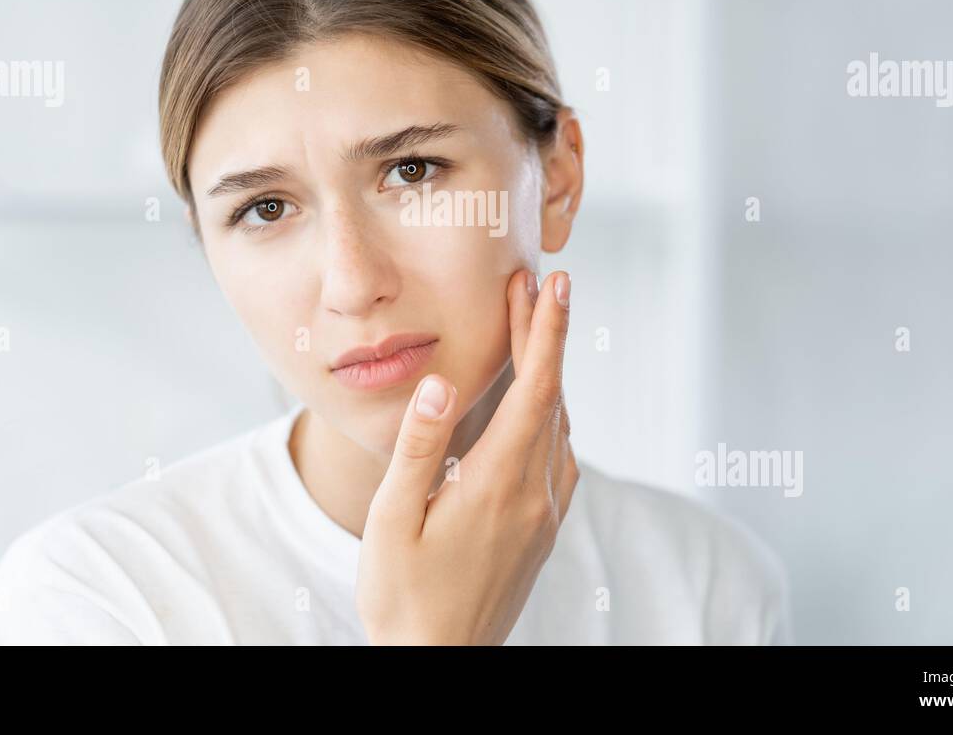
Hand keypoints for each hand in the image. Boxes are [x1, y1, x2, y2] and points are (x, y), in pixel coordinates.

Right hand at [355, 268, 577, 644]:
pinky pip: (559, 459)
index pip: (535, 390)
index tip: (553, 284)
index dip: (546, 332)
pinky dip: (550, 417)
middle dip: (545, 337)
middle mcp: (534, 496)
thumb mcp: (393, 522)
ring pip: (559, 427)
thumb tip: (439, 382)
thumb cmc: (403, 598)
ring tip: (530, 333)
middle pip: (551, 398)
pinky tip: (535, 411)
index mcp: (497, 485)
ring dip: (548, 375)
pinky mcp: (543, 534)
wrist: (438, 667)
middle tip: (536, 286)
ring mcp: (544, 516)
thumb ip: (417, 449)